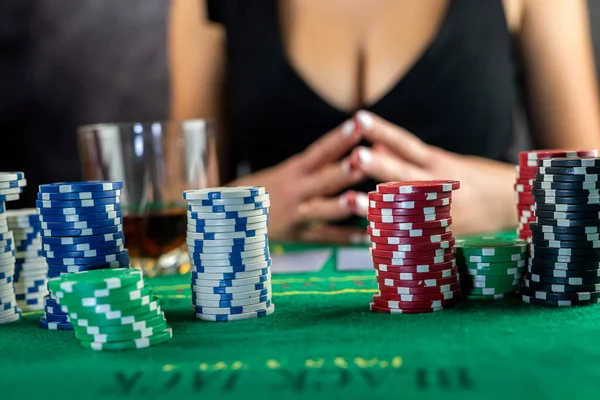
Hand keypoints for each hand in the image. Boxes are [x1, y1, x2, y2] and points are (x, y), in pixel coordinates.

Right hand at [229, 120, 365, 238]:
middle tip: (362, 162)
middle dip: (341, 172)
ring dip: (339, 206)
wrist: (232, 213)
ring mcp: (295, 214)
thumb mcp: (287, 173)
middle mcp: (295, 190)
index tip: (357, 124)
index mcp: (294, 170)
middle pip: (321, 180)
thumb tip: (356, 159)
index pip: (319, 151)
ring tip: (359, 203)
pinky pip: (322, 238)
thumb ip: (319, 168)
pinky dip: (343, 239)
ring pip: (320, 210)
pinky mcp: (296, 235)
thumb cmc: (265, 189)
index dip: (338, 138)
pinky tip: (364, 239)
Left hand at [349, 111, 515, 234]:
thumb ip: (408, 157)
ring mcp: (441, 211)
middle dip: (378, 166)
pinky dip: (392, 235)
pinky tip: (367, 234)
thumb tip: (376, 145)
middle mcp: (439, 185)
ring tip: (348, 200)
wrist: (515, 205)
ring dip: (375, 205)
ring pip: (405, 207)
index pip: (405, 144)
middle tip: (355, 156)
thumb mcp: (444, 162)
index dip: (382, 131)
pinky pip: (414, 235)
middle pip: (404, 174)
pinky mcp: (445, 234)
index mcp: (438, 163)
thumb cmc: (476, 178)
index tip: (358, 118)